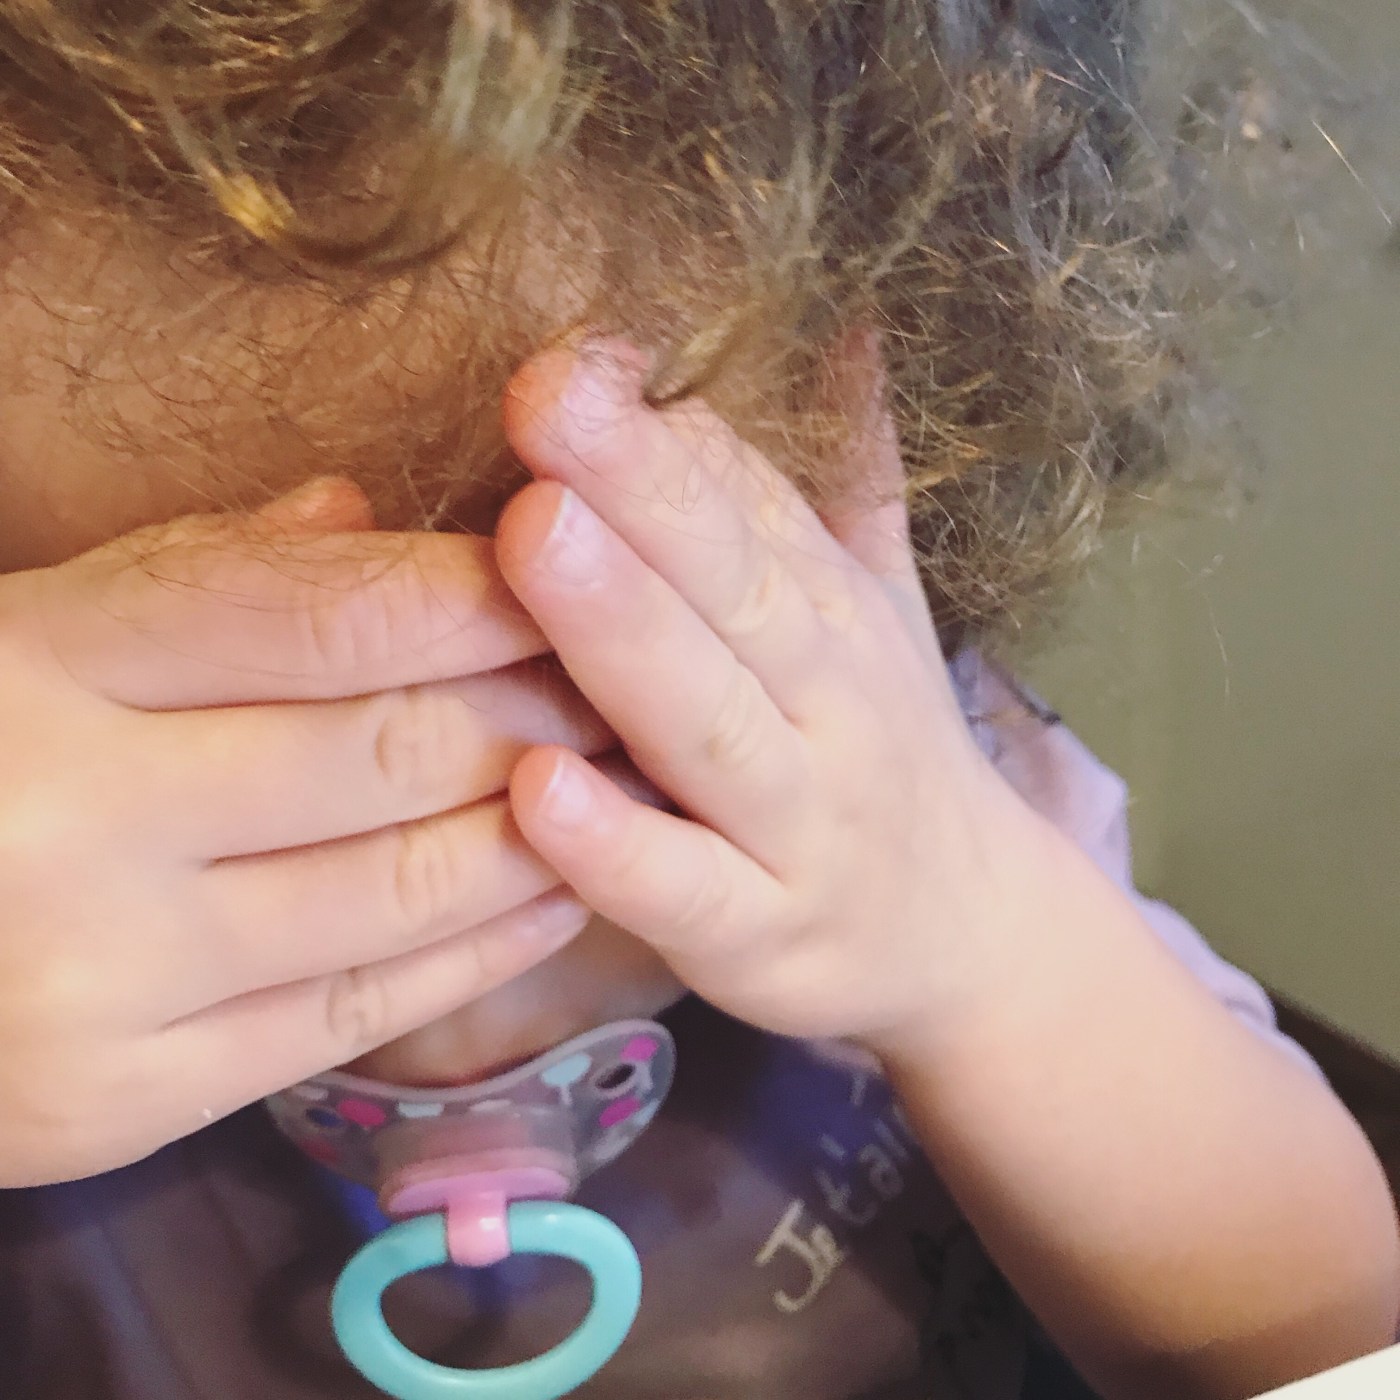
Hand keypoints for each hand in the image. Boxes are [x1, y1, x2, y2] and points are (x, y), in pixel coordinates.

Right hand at [0, 480, 612, 1185]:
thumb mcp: (31, 626)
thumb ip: (198, 571)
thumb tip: (366, 510)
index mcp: (41, 667)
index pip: (317, 614)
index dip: (472, 591)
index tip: (570, 570)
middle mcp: (73, 823)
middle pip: (384, 750)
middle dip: (539, 708)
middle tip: (626, 680)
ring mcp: (104, 982)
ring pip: (398, 889)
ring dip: (544, 828)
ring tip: (627, 779)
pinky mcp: (128, 1101)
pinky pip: (360, 1013)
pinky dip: (487, 951)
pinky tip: (565, 893)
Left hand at [495, 342, 1039, 1051]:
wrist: (974, 936)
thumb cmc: (885, 755)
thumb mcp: (884, 612)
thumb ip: (856, 480)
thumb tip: (857, 320)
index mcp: (835, 614)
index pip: (751, 505)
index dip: (664, 429)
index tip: (576, 350)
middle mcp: (827, 706)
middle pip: (735, 591)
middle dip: (641, 492)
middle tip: (546, 398)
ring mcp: (799, 827)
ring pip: (709, 727)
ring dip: (623, 635)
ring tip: (533, 541)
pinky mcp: (763, 939)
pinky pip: (688, 891)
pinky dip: (617, 848)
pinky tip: (535, 791)